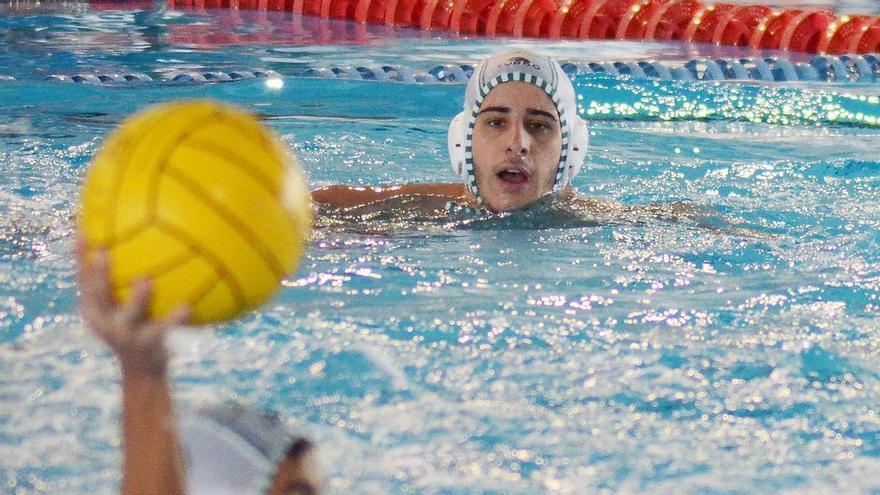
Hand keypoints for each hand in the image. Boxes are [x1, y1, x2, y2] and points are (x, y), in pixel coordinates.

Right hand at [76, 238, 189, 376]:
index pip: (83, 280)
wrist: (142, 369)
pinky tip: (189, 306)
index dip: (80, 258)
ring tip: (145, 280)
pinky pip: (164, 329)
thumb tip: (138, 236)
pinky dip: (175, 318)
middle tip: (103, 252)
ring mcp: (126, 335)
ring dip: (136, 298)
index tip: (82, 232)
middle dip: (99, 275)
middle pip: (98, 296)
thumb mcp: (122, 306)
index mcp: (95, 309)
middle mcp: (105, 322)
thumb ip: (124, 278)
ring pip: (129, 315)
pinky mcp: (149, 346)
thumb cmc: (135, 325)